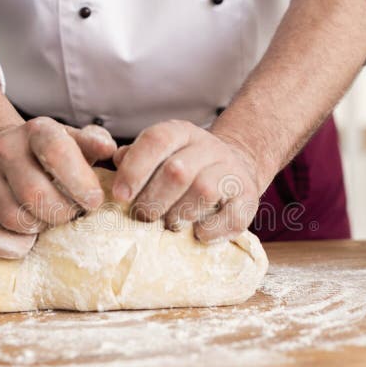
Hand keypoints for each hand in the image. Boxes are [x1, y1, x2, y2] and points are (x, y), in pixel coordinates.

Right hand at [0, 117, 115, 258]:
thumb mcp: (73, 140)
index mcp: (37, 131)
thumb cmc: (48, 152)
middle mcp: (5, 148)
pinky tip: (28, 239)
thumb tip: (109, 149)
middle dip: (61, 214)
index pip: (56, 152)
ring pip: (13, 218)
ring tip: (49, 221)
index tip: (94, 202)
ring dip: (39, 229)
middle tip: (71, 215)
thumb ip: (94, 143)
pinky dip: (13, 246)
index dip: (79, 182)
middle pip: (34, 194)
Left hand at [112, 120, 261, 241]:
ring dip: (180, 215)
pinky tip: (197, 233)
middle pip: (177, 171)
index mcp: (181, 133)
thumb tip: (116, 161)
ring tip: (170, 224)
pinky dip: (210, 230)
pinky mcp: (248, 197)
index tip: (120, 196)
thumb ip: (134, 158)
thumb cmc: (185, 168)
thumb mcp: (159, 155)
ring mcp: (232, 171)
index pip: (156, 140)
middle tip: (143, 217)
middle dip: (153, 200)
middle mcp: (208, 147)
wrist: (234, 171)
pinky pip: (231, 215)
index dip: (135, 168)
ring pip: (204, 192)